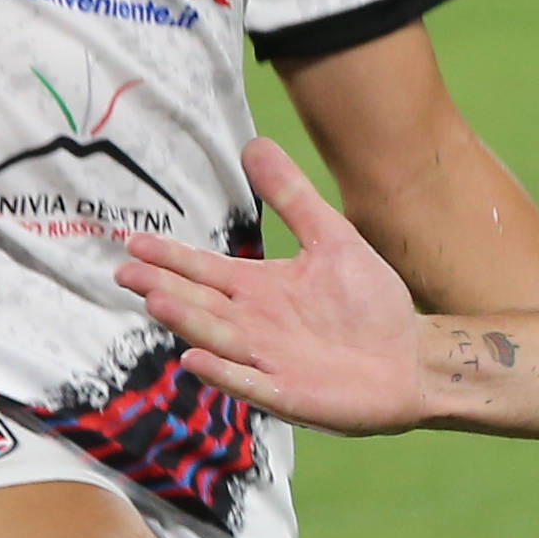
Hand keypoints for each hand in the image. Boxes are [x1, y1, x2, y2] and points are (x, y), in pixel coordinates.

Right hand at [124, 137, 435, 433]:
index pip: (204, 270)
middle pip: (200, 304)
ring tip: (157, 302)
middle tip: (127, 273)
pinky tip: (195, 360)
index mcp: (258, 290)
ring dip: (188, 322)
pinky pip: (250, 384)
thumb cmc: (369, 303)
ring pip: (219, 339)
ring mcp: (267, 361)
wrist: (411, 357)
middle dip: (164, 288)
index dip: (170, 258)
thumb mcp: (331, 238)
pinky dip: (224, 373)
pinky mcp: (289, 393)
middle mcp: (253, 325)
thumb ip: (292, 197)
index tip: (133, 243)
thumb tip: (254, 143)